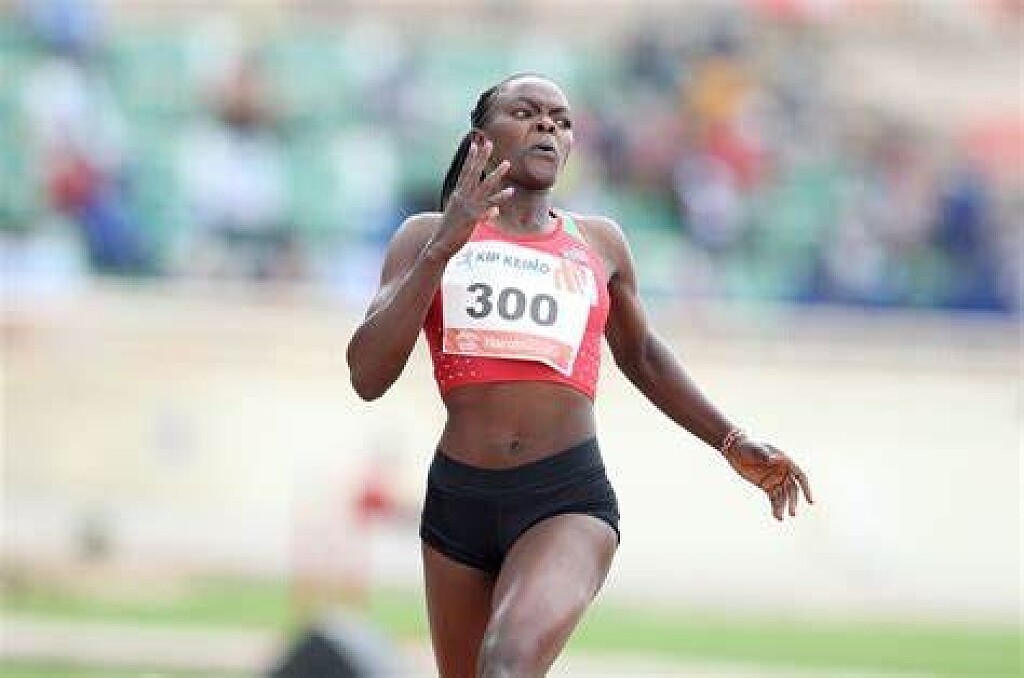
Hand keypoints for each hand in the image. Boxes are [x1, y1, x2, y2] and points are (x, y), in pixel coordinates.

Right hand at [429, 139, 513, 257]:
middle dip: (482, 158)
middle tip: (489, 143)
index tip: (475, 145)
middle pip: (474, 174)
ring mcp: (468, 207)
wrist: (440, 245)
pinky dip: (498, 200)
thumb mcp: (461, 215)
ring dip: (496, 174)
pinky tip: (510, 192)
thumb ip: (476, 209)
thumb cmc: (450, 231)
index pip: (465, 173)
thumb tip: (492, 210)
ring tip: (506, 164)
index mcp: (458, 195)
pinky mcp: (473, 219)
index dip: (471, 159)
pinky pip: (489, 207)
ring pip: (485, 187)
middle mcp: (462, 198)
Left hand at [723, 436, 812, 520]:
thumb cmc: (748, 446)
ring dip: (783, 507)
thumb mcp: (757, 449)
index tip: (810, 502)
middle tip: (792, 513)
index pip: (800, 477)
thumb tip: (773, 459)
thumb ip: (766, 454)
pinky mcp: (766, 485)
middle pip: (792, 490)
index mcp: (785, 462)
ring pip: (783, 496)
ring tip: (780, 518)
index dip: (806, 489)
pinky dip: (775, 507)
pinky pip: (773, 498)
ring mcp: (775, 479)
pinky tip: (776, 516)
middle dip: (792, 502)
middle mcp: (783, 472)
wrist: (735, 450)